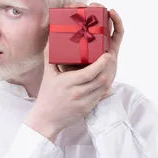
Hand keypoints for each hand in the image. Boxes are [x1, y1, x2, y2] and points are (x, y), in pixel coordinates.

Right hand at [24, 2, 124, 141]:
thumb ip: (50, 56)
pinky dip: (104, 88)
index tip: (107, 54)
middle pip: (100, 80)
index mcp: (68, 83)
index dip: (101, 63)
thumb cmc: (47, 94)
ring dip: (108, 77)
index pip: (90, 72)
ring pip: (103, 88)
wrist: (46, 118)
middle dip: (108, 68)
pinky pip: (100, 96)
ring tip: (109, 67)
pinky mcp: (87, 109)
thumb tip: (51, 38)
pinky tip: (105, 80)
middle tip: (111, 58)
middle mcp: (77, 93)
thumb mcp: (48, 74)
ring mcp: (84, 102)